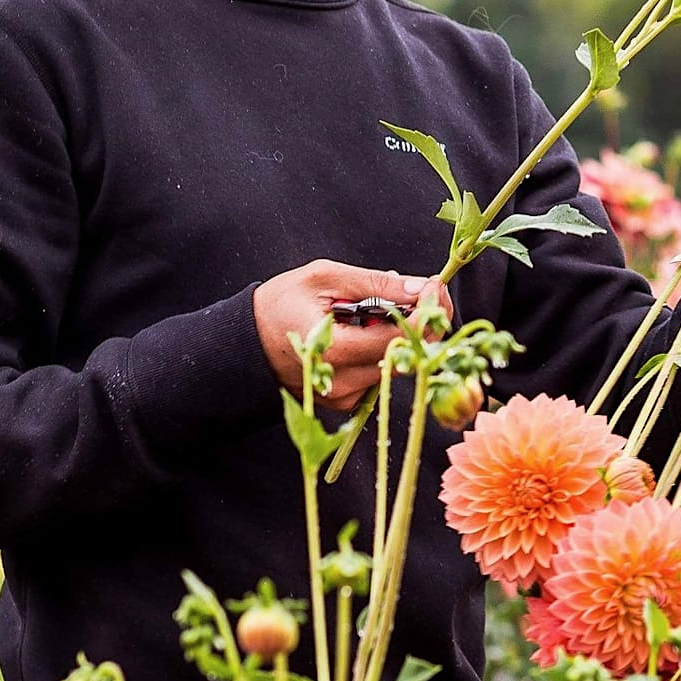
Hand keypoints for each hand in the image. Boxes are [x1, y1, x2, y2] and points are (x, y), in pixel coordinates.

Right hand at [253, 261, 453, 410]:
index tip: (435, 287)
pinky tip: (366, 331)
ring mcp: (344, 397)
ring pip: (394, 366)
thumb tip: (421, 289)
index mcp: (336, 350)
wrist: (245, 342)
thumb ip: (376, 285)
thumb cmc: (280, 303)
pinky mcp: (344, 403)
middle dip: (420, 322)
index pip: (400, 337)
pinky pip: (379, 375)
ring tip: (381, 308)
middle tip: (421, 293)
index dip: (427, 312)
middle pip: (405, 355)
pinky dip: (381, 351)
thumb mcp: (325, 277)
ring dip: (400, 336)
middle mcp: (343, 382)